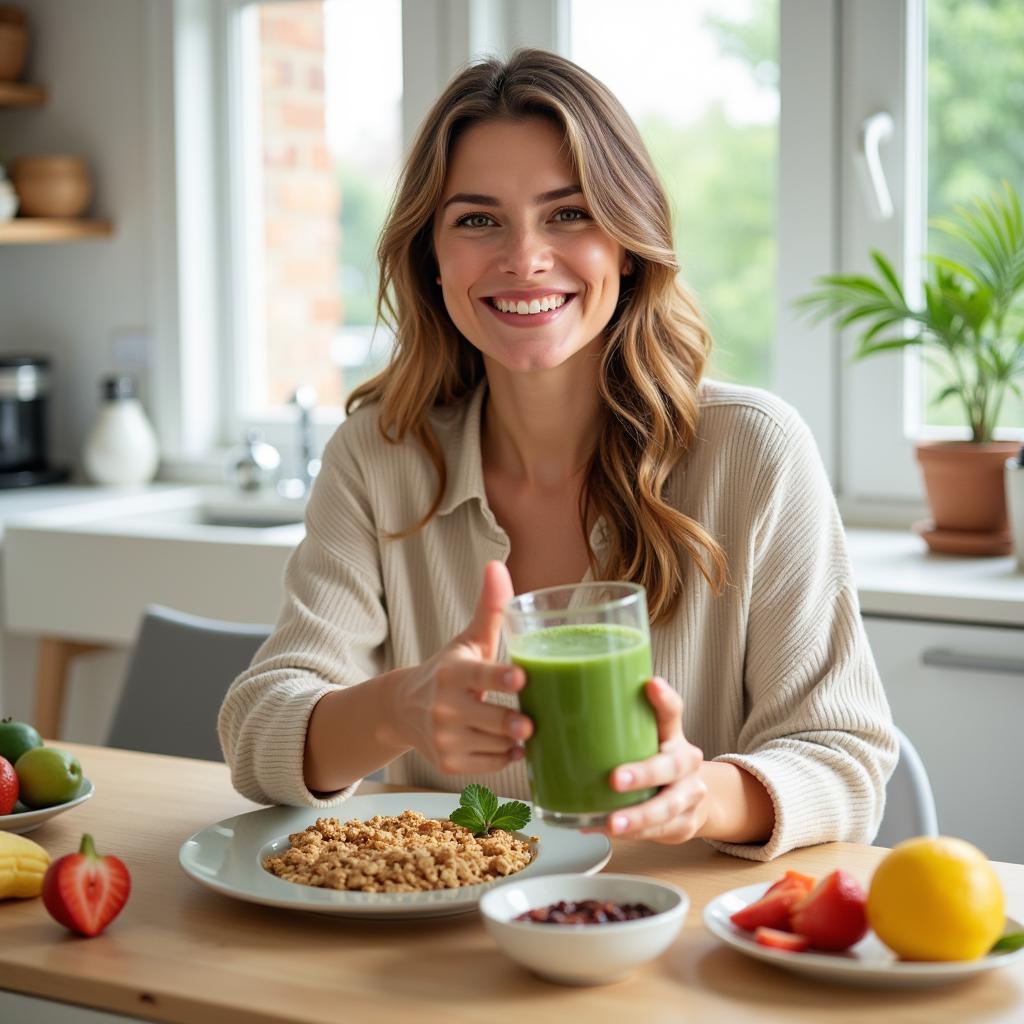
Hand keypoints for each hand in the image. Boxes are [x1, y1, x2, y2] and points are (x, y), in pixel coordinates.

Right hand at [392, 560, 532, 774]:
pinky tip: (512, 746)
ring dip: (515, 741)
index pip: (480, 674)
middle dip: (514, 722)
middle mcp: (444, 706)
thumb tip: (497, 565)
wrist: (404, 709)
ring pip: (494, 745)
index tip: (522, 676)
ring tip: (527, 729)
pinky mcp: (447, 763)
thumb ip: (489, 607)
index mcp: (453, 671)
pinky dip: (505, 758)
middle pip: (491, 718)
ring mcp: (444, 738)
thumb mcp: (469, 639)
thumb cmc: (450, 669)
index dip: (501, 677)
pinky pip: (489, 765)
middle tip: (531, 722)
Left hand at [592, 677, 708, 843]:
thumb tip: (555, 715)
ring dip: (638, 816)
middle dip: (643, 773)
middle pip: (671, 765)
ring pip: (667, 807)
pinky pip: (659, 832)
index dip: (663, 699)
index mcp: (672, 735)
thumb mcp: (641, 739)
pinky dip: (634, 834)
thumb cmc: (653, 760)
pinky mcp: (684, 823)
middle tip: (615, 779)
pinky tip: (609, 831)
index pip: (672, 712)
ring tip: (612, 823)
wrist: (691, 798)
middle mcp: (686, 762)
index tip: (650, 684)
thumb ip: (611, 726)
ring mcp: (689, 795)